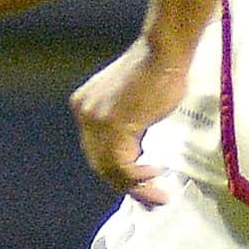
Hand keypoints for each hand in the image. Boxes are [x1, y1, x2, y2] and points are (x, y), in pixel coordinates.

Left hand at [71, 34, 186, 206]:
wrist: (163, 51)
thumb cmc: (159, 71)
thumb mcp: (134, 103)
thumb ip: (128, 126)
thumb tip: (138, 155)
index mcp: (84, 106)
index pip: (96, 150)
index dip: (117, 171)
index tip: (142, 182)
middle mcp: (84, 113)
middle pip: (99, 162)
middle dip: (126, 184)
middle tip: (152, 196)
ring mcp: (95, 119)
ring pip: (109, 168)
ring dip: (136, 185)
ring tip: (158, 193)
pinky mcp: (112, 125)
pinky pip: (121, 164)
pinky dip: (138, 176)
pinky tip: (156, 173)